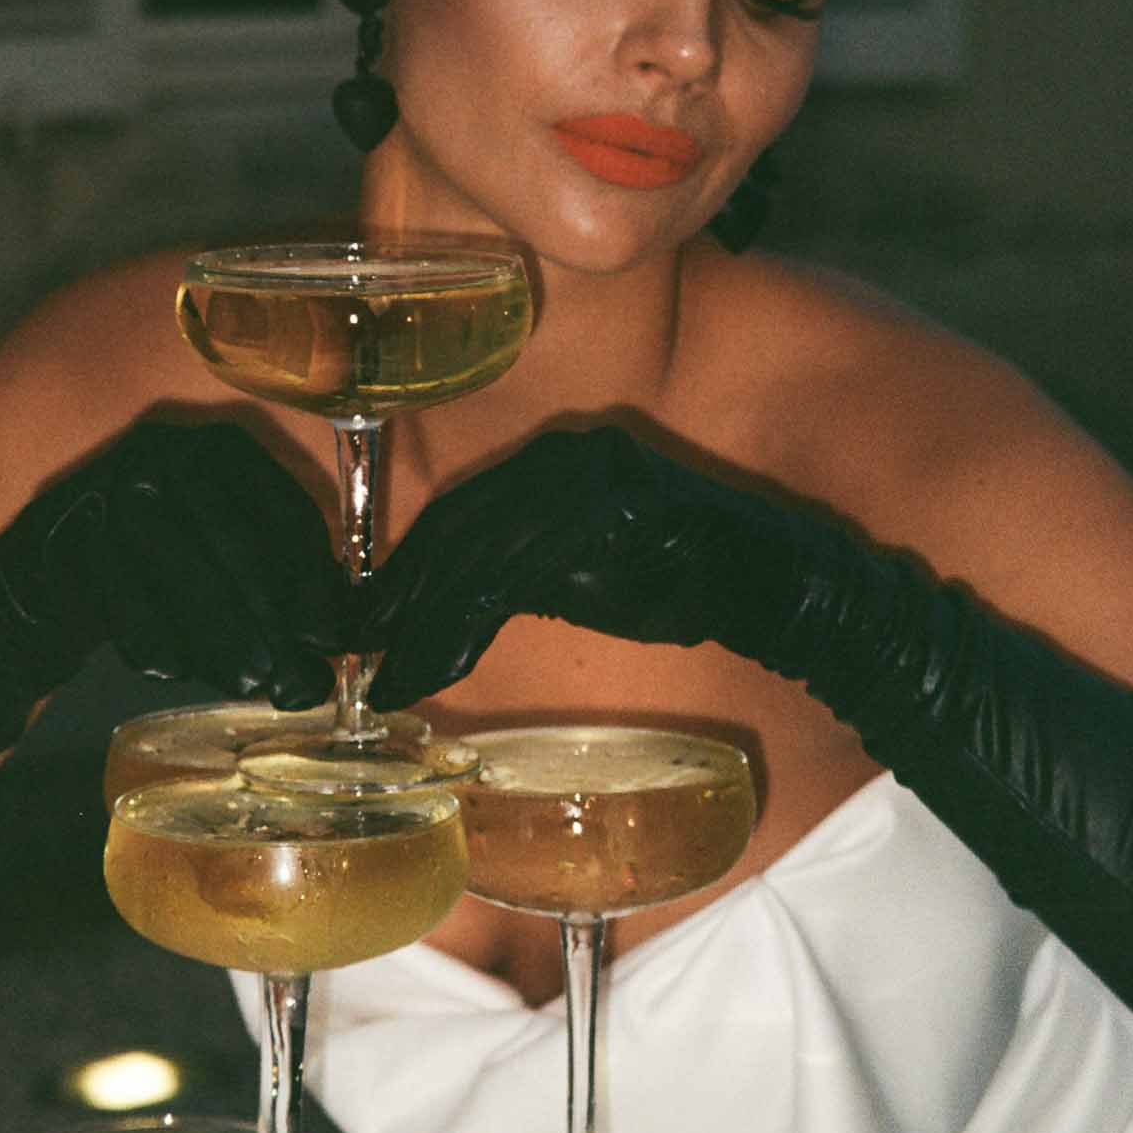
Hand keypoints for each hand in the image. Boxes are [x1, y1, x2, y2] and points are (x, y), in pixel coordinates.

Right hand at [0, 418, 344, 721]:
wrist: (55, 571)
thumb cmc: (167, 566)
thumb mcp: (229, 553)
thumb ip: (285, 585)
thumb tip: (335, 640)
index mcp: (227, 450)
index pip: (287, 514)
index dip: (314, 583)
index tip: (328, 638)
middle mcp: (170, 454)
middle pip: (236, 545)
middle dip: (269, 619)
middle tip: (290, 679)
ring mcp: (114, 488)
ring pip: (182, 572)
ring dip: (220, 637)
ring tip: (247, 681)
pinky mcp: (70, 535)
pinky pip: (124, 598)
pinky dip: (155, 641)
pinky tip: (176, 670)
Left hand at [363, 424, 838, 708]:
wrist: (768, 583)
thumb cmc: (678, 582)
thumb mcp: (580, 577)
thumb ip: (518, 575)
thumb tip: (441, 613)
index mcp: (552, 462)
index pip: (459, 512)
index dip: (405, 571)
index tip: (369, 626)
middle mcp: (563, 455)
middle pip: (456, 526)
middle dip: (401, 599)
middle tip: (364, 658)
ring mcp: (586, 476)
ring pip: (476, 552)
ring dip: (425, 623)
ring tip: (393, 676)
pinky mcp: (606, 508)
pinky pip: (514, 572)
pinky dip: (466, 625)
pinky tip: (440, 665)